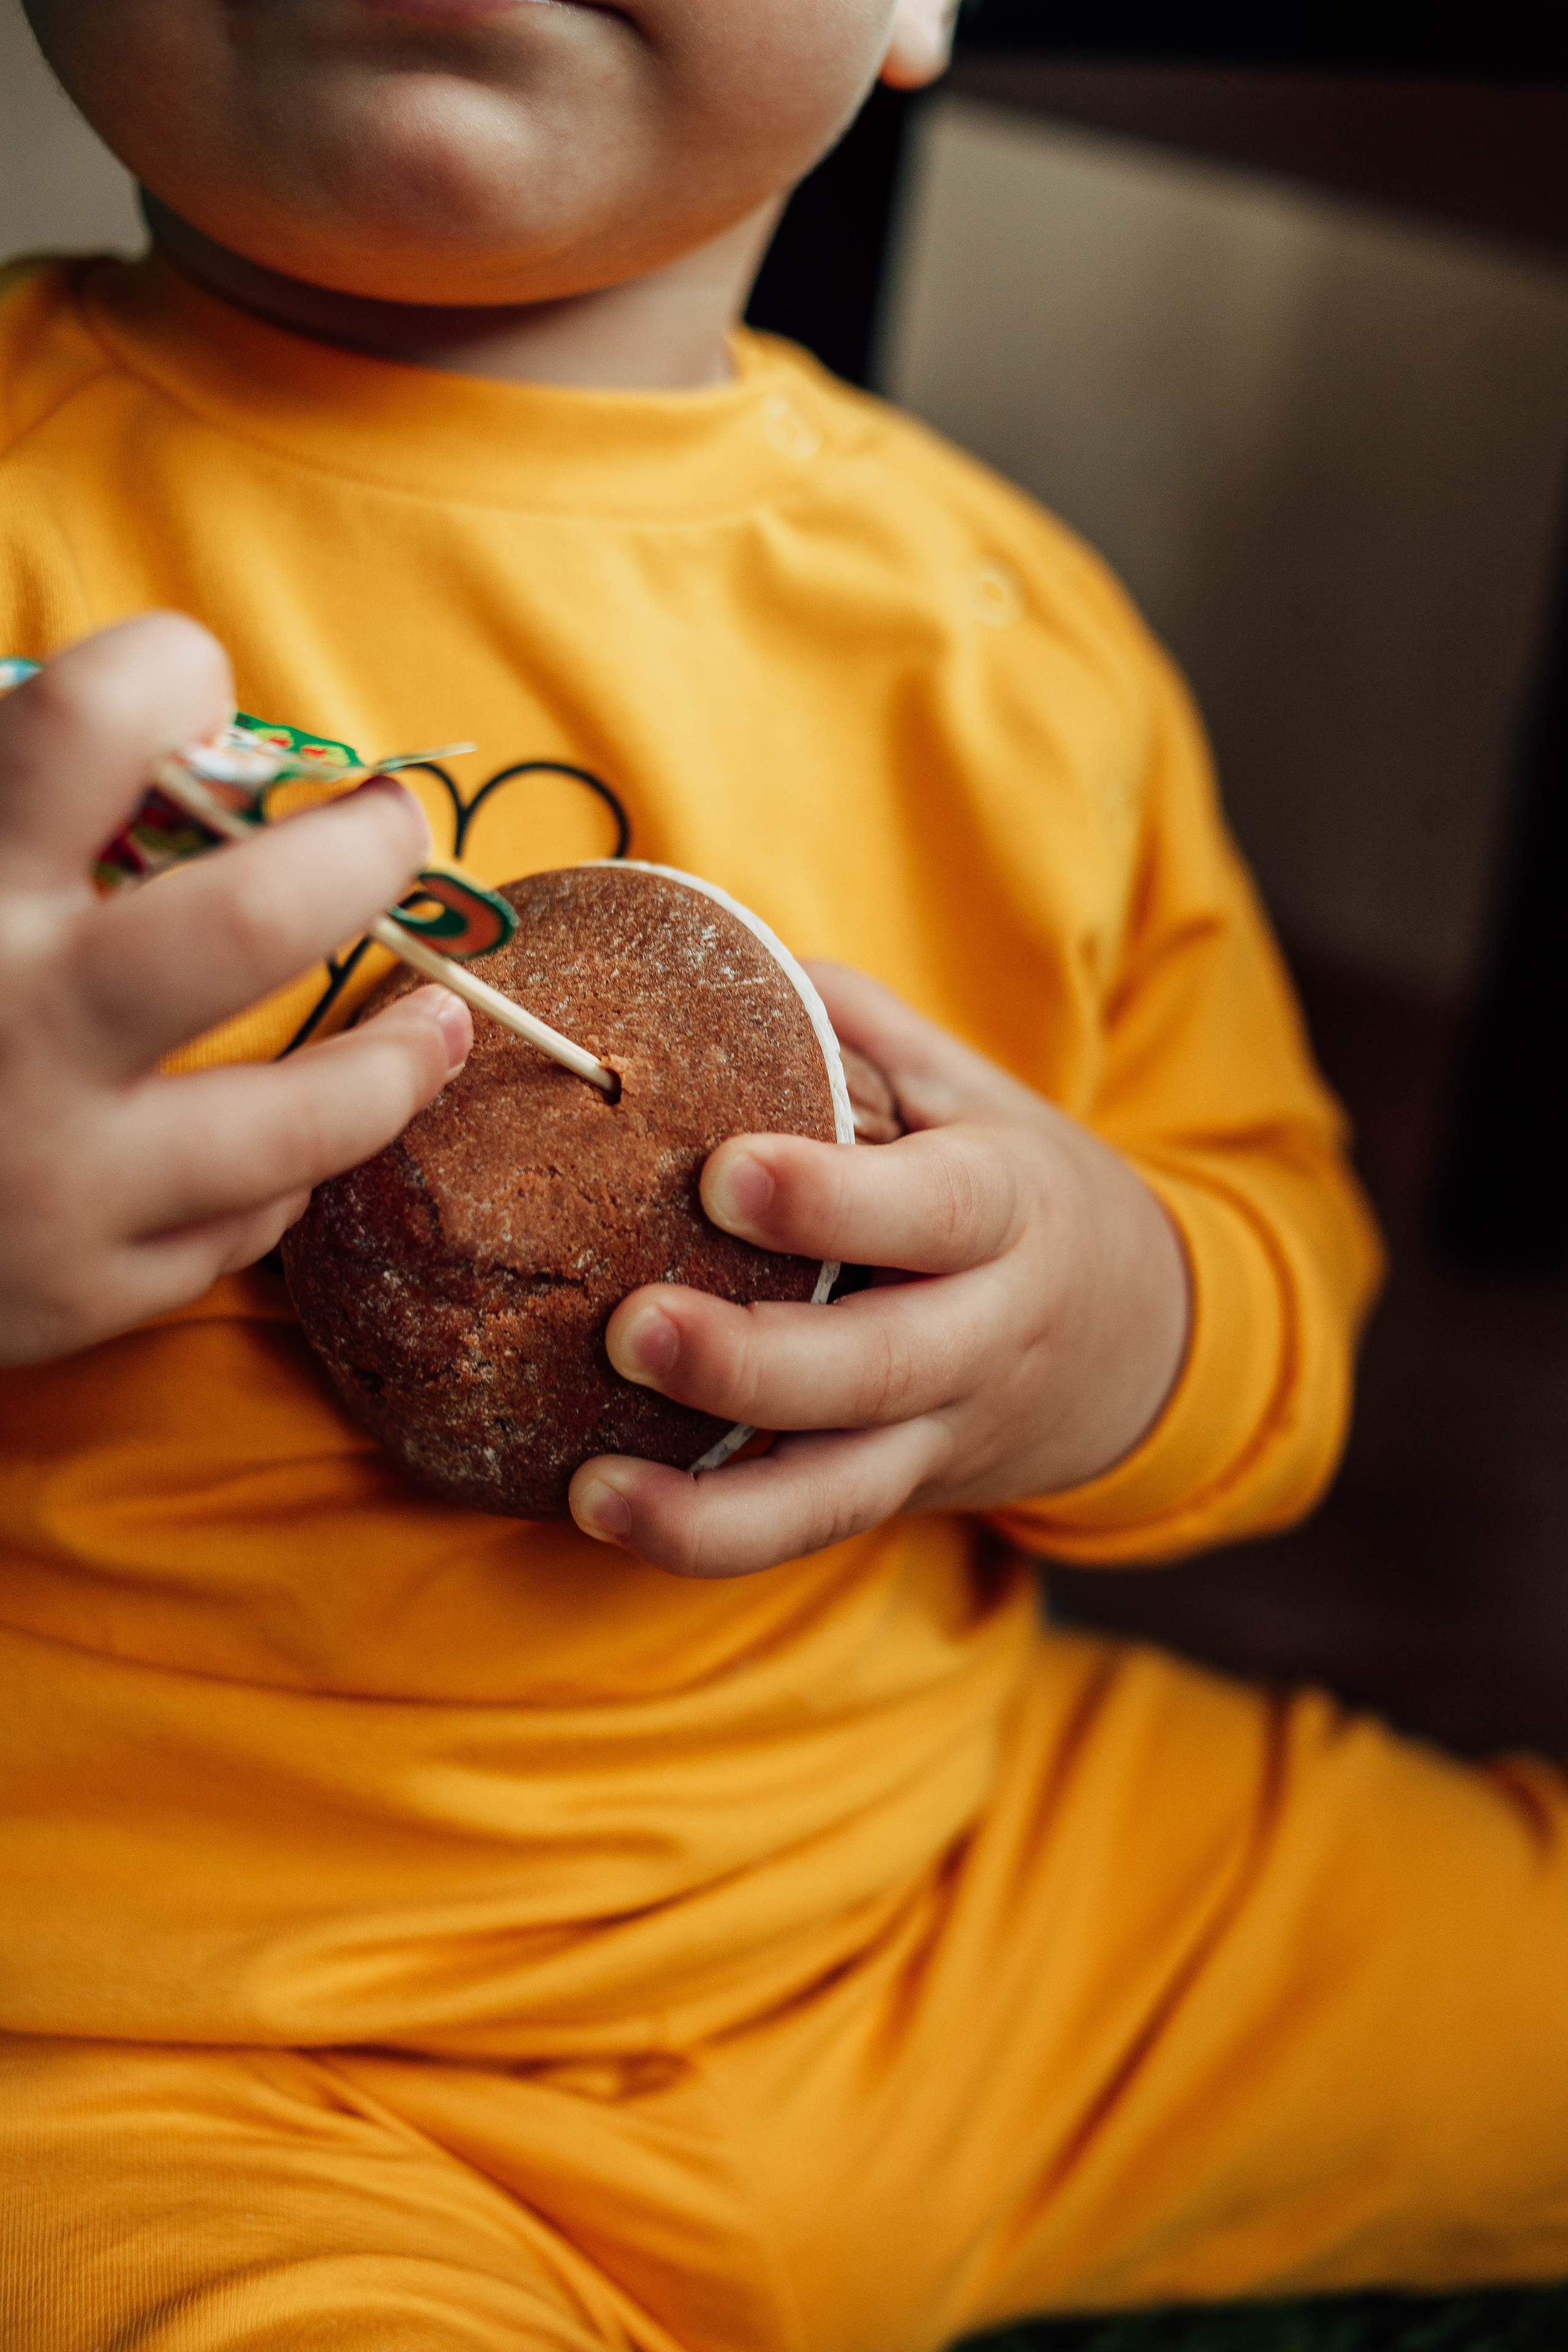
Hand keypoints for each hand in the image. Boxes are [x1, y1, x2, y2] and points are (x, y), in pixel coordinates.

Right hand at [0, 615, 471, 1364]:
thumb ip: (4, 802)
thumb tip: (155, 735)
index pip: (84, 724)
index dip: (167, 673)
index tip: (199, 686)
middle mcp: (10, 1028)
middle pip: (250, 922)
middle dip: (356, 859)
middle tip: (392, 827)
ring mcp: (53, 1178)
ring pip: (304, 1118)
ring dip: (399, 1058)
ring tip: (441, 1019)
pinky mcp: (76, 1294)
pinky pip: (239, 1226)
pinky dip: (275, 1175)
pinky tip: (290, 1139)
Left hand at [569, 963, 1190, 1573]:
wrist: (1135, 1335)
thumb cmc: (1011, 1181)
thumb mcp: (967, 1086)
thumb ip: (852, 1024)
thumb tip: (703, 955)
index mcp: (1008, 1208)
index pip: (933, 1210)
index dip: (832, 1201)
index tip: (722, 1175)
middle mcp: (985, 1335)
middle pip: (881, 1370)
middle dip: (753, 1361)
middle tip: (630, 1326)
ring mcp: (943, 1431)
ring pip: (842, 1490)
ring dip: (714, 1505)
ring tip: (594, 1486)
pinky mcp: (899, 1491)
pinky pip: (807, 1529)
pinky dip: (707, 1537)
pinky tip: (606, 1513)